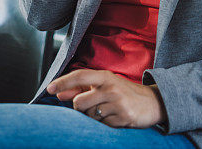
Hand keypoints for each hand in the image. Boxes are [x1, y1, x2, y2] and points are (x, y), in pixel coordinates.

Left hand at [46, 69, 166, 128]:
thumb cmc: (123, 92)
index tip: (49, 89)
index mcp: (105, 76)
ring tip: (105, 111)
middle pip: (79, 102)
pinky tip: (113, 117)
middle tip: (91, 106)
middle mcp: (111, 88)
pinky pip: (102, 125)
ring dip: (92, 117)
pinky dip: (104, 124)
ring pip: (89, 115)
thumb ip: (81, 88)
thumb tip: (58, 93)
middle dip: (80, 108)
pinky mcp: (123, 118)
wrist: (152, 102)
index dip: (62, 82)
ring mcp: (117, 103)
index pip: (79, 76)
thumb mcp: (104, 85)